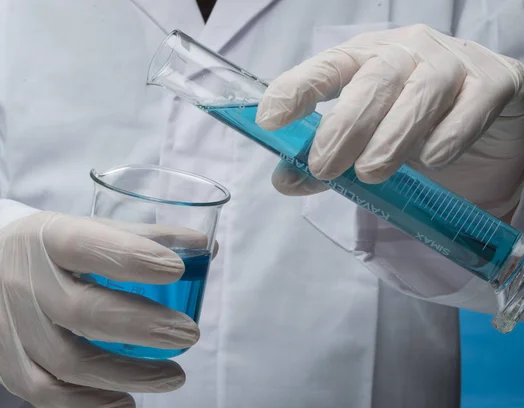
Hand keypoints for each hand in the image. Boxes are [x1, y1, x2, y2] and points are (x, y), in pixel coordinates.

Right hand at [0, 212, 202, 407]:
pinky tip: (126, 402)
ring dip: (129, 375)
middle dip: (144, 326)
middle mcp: (27, 284)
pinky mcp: (7, 364)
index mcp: (50, 239)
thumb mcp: (85, 228)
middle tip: (188, 334)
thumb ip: (144, 236)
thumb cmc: (48, 249)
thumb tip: (206, 244)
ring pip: (70, 362)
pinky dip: (90, 404)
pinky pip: (47, 394)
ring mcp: (14, 328)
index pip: (89, 246)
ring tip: (175, 377)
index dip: (134, 257)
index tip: (179, 269)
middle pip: (84, 312)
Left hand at [257, 24, 523, 215]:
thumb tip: (285, 180)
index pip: (327, 67)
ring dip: (392, 135)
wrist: (485, 124)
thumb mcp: (365, 143)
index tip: (271, 120)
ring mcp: (453, 63)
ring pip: (421, 90)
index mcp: (366, 60)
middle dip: (345, 125)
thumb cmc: (414, 127)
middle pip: (374, 78)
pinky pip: (473, 103)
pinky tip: (434, 158)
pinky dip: (451, 133)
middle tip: (325, 166)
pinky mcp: (494, 82)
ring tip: (371, 172)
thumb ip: (328, 159)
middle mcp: (407, 52)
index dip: (297, 89)